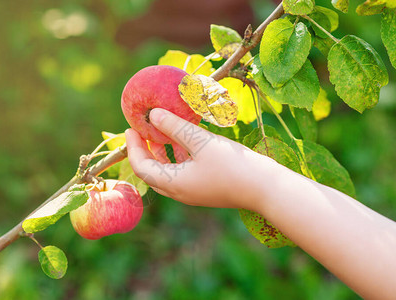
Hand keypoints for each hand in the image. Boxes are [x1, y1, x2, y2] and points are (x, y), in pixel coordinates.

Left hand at [125, 108, 277, 209]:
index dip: (133, 148)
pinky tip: (187, 139)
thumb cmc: (232, 165)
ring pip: (168, 172)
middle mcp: (180, 191)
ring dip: (163, 152)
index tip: (130, 128)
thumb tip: (153, 114)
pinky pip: (183, 172)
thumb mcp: (201, 142)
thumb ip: (175, 127)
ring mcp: (194, 192)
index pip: (142, 167)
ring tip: (162, 131)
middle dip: (145, 151)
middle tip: (143, 130)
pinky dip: (179, 156)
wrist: (265, 188)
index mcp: (174, 184)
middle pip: (153, 172)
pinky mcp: (206, 188)